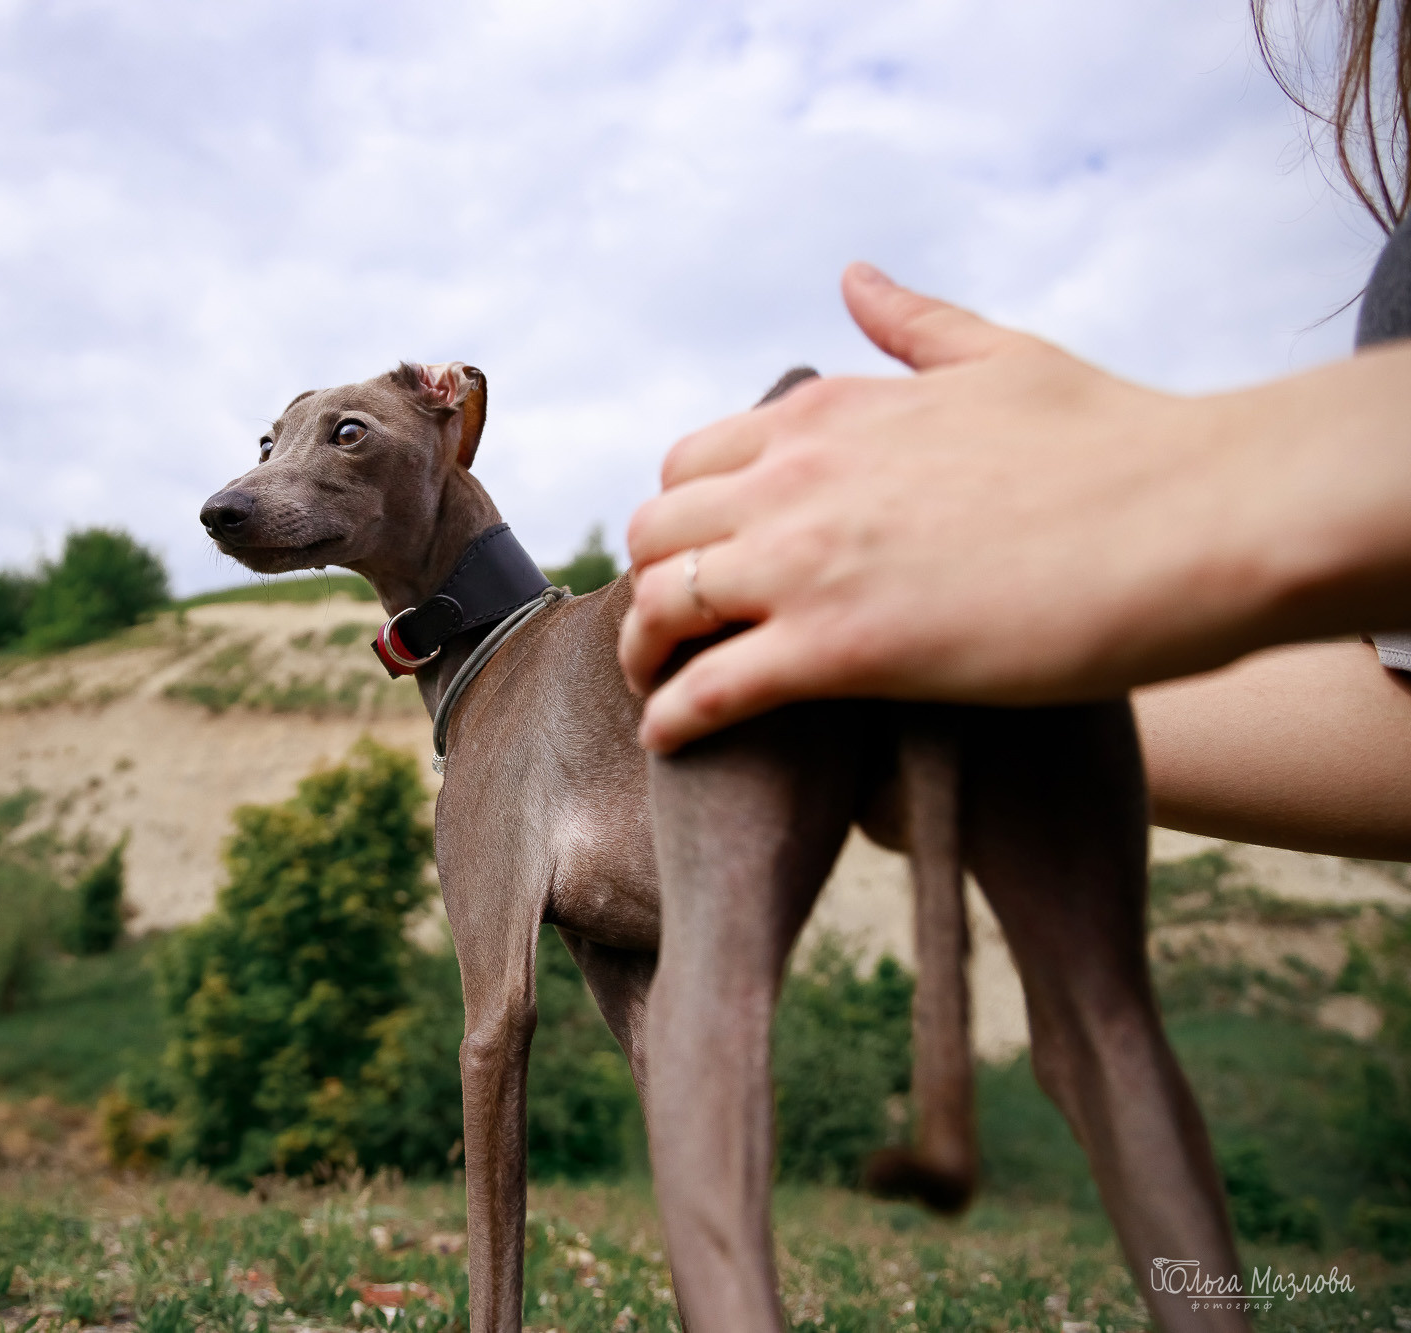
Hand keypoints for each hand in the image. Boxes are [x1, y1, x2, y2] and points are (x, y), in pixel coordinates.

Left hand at [617, 263, 1394, 751]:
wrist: (1198, 514)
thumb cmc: (1119, 438)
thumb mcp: (1000, 355)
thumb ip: (914, 324)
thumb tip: (854, 277)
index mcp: (827, 411)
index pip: (692, 463)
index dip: (686, 519)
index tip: (703, 560)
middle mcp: (795, 476)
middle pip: (654, 534)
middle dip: (652, 583)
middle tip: (675, 634)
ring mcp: (808, 561)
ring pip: (659, 605)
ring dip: (644, 653)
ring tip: (660, 690)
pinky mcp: (839, 648)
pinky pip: (710, 689)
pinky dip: (675, 718)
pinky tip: (670, 741)